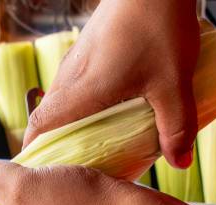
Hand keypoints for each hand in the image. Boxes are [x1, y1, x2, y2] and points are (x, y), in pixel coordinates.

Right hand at [23, 0, 199, 168]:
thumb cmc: (156, 26)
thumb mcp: (172, 84)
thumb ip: (176, 126)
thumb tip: (179, 160)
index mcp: (81, 91)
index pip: (41, 126)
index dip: (36, 149)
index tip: (42, 167)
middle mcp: (71, 76)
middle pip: (49, 115)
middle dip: (57, 141)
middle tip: (75, 161)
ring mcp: (77, 59)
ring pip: (63, 98)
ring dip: (72, 120)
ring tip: (94, 137)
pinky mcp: (89, 47)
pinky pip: (76, 82)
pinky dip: (84, 101)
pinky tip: (111, 104)